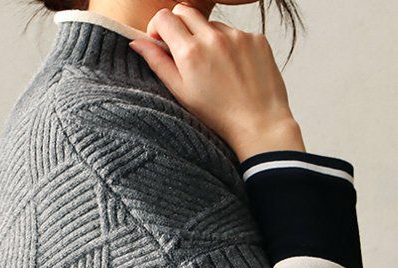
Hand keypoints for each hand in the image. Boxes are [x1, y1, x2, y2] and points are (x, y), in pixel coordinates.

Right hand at [129, 3, 304, 161]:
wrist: (260, 125)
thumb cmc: (219, 116)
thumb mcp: (182, 93)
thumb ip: (158, 64)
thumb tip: (137, 42)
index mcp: (190, 52)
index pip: (164, 17)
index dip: (159, 28)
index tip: (162, 42)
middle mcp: (213, 38)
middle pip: (186, 11)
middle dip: (181, 27)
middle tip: (187, 53)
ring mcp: (238, 36)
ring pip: (213, 25)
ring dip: (209, 39)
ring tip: (218, 70)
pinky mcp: (257, 39)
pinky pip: (237, 34)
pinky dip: (233, 47)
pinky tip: (237, 71)